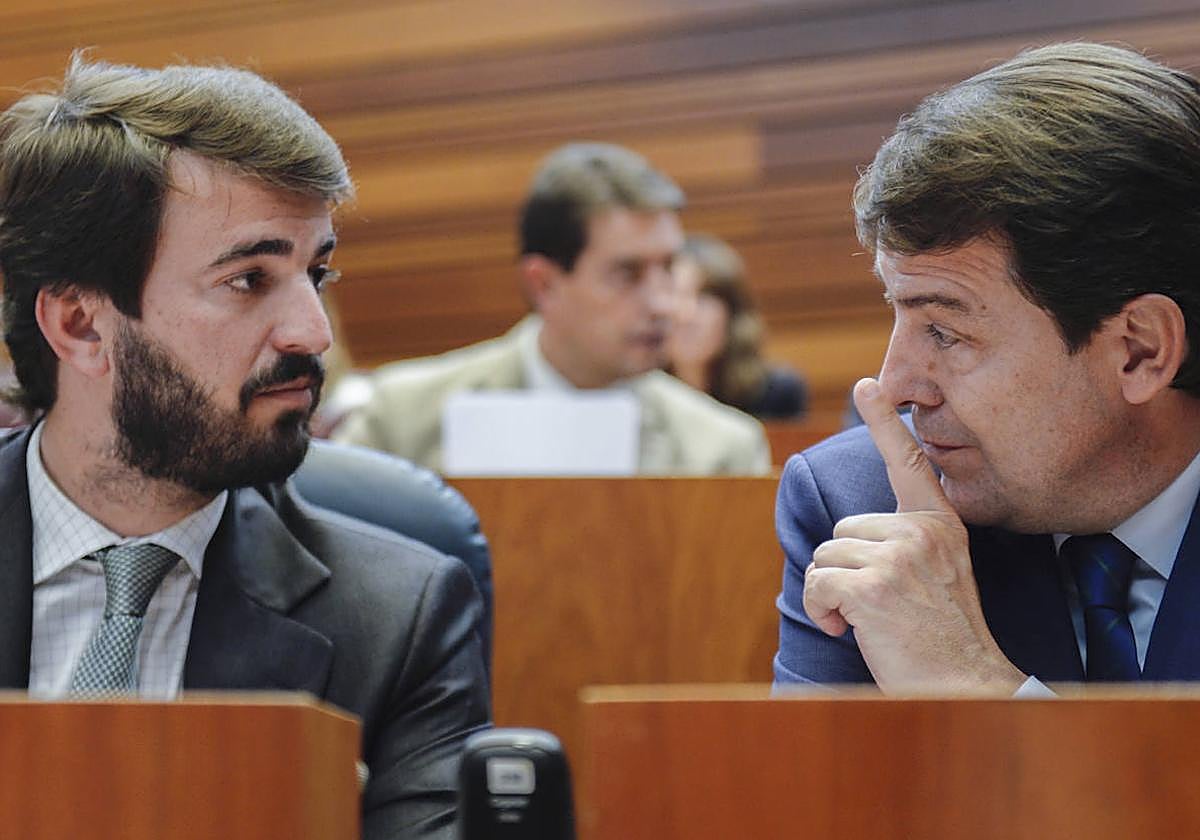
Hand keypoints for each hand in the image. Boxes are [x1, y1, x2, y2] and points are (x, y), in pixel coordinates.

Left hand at [802, 378, 1025, 693]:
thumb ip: (907, 544)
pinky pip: (817, 582)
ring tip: (867, 620)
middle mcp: (921, 532)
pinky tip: (850, 629)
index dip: (884, 423)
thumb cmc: (944, 636)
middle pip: (842, 529)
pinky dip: (821, 610)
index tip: (868, 386)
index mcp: (940, 525)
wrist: (964, 684)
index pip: (908, 463)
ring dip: (832, 593)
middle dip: (845, 569)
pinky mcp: (872, 586)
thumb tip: (854, 535)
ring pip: (826, 555)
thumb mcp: (938, 574)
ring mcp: (898, 557)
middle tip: (877, 605)